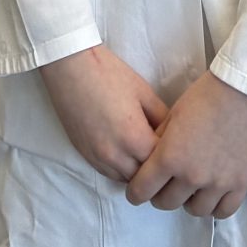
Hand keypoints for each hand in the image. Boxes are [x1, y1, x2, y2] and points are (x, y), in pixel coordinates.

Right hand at [39, 45, 169, 184]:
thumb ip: (162, 116)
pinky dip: (121, 168)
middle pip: (144, 176)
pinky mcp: (85, 155)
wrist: (70, 68)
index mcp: (134, 137)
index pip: (161, 161)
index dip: (171, 153)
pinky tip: (126, 152)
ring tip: (143, 151)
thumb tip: (173, 134)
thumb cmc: (109, 74)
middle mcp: (115, 155)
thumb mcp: (143, 91)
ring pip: (126, 179)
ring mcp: (97, 158)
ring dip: (137, 170)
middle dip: (155, 166)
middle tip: (162, 150)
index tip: (175, 143)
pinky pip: (109, 174)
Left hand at [128, 72, 246, 218]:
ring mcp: (218, 183)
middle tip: (164, 185)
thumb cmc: (204, 97)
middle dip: (159, 195)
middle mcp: (192, 176)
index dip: (135, 191)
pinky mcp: (241, 184)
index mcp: (170, 158)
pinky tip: (211, 193)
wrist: (243, 90)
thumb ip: (157, 143)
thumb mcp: (171, 116)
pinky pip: (223, 211)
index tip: (138, 189)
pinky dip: (214, 206)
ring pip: (194, 210)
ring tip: (190, 188)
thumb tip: (147, 162)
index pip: (141, 191)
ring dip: (188, 200)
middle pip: (166, 203)